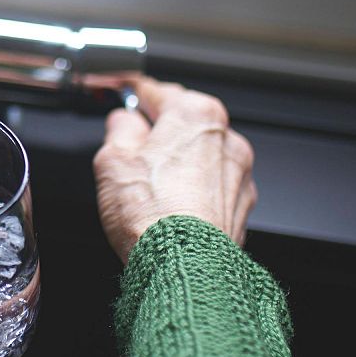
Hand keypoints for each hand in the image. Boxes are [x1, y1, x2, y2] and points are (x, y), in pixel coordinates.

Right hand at [92, 78, 256, 263]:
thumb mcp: (113, 159)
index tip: (125, 94)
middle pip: (185, 123)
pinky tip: (171, 206)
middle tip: (130, 151)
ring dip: (179, 162)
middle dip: (159, 132)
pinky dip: (195, 190)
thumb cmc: (152, 213)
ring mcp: (239, 173)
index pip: (158, 91)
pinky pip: (213, 186)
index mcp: (195, 114)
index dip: (134, 94)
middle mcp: (226, 138)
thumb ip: (120, 128)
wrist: (184, 265)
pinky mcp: (242, 206)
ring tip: (150, 187)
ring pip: (201, 156)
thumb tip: (125, 120)